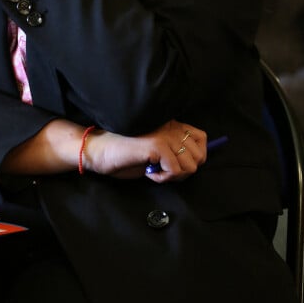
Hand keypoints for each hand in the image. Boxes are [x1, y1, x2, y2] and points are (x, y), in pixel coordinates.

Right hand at [85, 120, 207, 182]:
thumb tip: (195, 163)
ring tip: (154, 170)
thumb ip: (174, 151)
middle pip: (199, 156)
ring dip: (173, 176)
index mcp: (171, 124)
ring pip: (190, 166)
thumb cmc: (126, 154)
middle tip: (163, 171)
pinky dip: (163, 178)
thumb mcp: (156, 151)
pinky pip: (175, 171)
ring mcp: (165, 134)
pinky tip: (148, 172)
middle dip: (183, 171)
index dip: (196, 158)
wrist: (101, 151)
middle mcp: (171, 126)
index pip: (202, 138)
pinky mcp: (157, 145)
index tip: (177, 166)